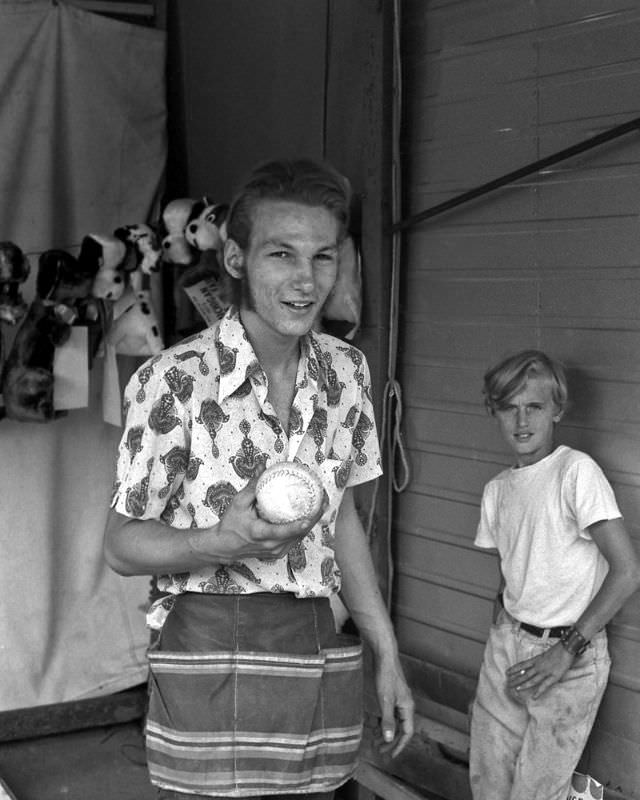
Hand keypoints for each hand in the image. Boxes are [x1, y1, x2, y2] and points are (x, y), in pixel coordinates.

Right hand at [198, 474, 325, 561]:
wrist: (224, 546)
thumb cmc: (230, 525)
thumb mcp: (239, 503)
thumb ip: (253, 485)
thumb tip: (264, 466)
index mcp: (260, 534)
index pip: (282, 532)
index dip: (297, 526)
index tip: (309, 518)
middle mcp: (271, 546)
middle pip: (299, 534)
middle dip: (314, 517)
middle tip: (324, 498)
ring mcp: (277, 551)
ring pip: (300, 537)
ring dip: (313, 521)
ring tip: (322, 504)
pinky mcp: (279, 553)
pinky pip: (296, 540)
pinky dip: (304, 528)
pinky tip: (312, 515)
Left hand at [374, 654, 414, 757]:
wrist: (384, 656)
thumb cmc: (386, 676)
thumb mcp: (385, 700)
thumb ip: (388, 720)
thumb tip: (389, 739)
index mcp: (407, 707)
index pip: (407, 732)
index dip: (399, 745)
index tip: (390, 755)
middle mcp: (406, 705)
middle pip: (401, 728)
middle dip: (390, 740)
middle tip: (379, 750)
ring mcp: (400, 699)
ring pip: (395, 721)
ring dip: (386, 731)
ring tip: (375, 740)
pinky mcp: (393, 694)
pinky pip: (390, 713)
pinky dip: (384, 721)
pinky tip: (376, 724)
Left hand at [506, 641, 574, 699]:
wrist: (566, 648)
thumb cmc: (557, 650)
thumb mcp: (545, 654)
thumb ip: (540, 660)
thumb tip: (536, 664)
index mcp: (536, 659)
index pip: (522, 664)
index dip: (514, 669)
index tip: (507, 672)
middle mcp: (538, 666)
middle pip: (525, 673)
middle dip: (516, 679)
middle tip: (508, 683)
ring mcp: (545, 672)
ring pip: (532, 680)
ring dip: (523, 685)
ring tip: (516, 689)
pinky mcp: (553, 677)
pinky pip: (545, 686)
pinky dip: (539, 692)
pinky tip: (534, 697)